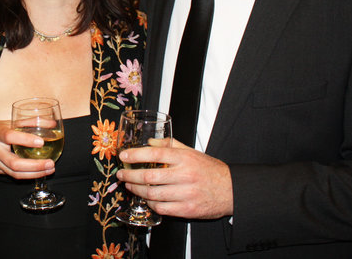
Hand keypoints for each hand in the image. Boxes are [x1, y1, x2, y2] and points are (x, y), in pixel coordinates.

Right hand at [0, 121, 53, 179]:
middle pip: (14, 162)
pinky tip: (41, 172)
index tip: (41, 142)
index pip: (10, 137)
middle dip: (34, 165)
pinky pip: (15, 176)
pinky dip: (29, 175)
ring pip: (15, 173)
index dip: (25, 140)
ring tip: (50, 169)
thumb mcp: (10, 123)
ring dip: (35, 173)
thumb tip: (52, 123)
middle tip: (50, 163)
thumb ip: (30, 123)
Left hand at [117, 138, 232, 219]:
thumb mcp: (191, 152)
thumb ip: (170, 145)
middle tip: (122, 175)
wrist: (230, 190)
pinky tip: (146, 199)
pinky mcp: (187, 210)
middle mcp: (184, 175)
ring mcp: (186, 194)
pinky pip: (162, 208)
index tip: (123, 156)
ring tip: (130, 186)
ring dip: (137, 190)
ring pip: (153, 194)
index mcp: (184, 158)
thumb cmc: (209, 170)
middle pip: (149, 177)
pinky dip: (150, 204)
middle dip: (130, 176)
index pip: (155, 154)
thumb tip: (149, 142)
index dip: (135, 155)